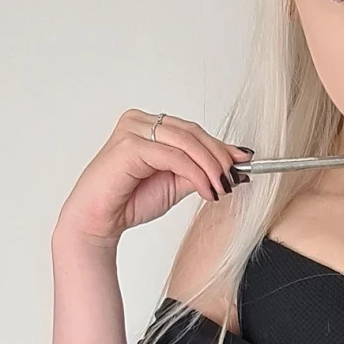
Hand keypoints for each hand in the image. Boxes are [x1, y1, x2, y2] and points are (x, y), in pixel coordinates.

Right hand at [54, 110, 252, 247]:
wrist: (98, 222)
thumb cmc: (129, 201)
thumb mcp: (176, 183)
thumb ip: (200, 171)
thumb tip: (236, 167)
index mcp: (149, 125)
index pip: (193, 131)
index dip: (221, 146)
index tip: (245, 161)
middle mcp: (140, 121)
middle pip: (193, 133)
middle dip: (220, 156)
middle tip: (236, 177)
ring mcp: (133, 130)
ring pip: (186, 142)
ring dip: (211, 167)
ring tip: (222, 188)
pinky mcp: (129, 146)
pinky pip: (174, 156)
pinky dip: (195, 174)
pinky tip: (207, 190)